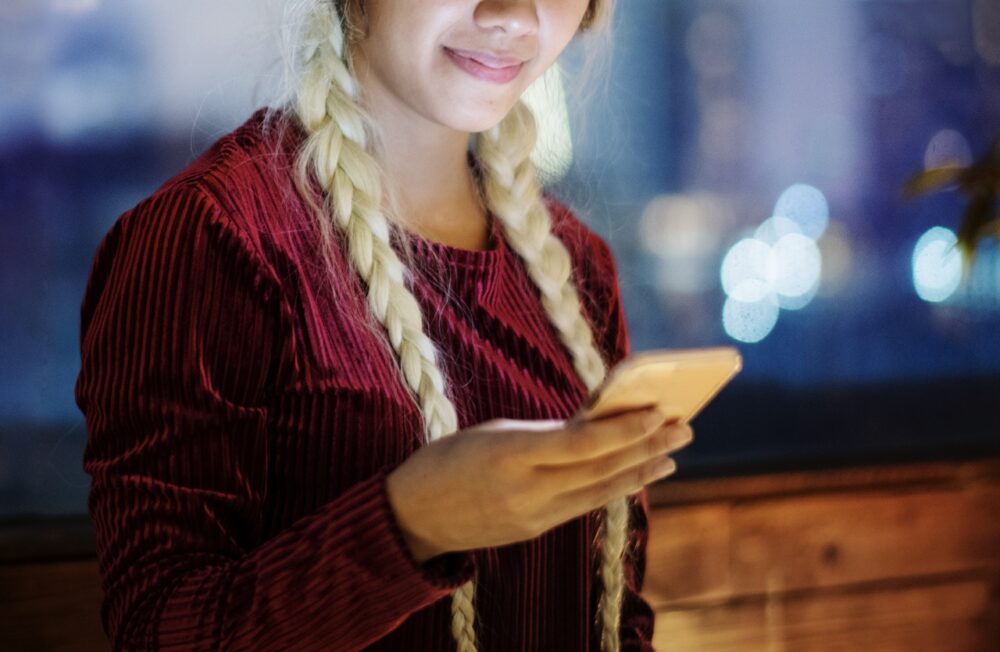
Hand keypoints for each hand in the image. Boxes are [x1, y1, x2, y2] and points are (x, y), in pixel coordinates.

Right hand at [385, 406, 692, 562]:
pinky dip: (612, 488)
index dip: (624, 430)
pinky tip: (634, 475)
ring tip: (671, 455)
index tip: (658, 412)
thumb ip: (544, 434)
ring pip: (599, 492)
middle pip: (600, 469)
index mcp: (508, 453)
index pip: (580, 443)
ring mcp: (532, 516)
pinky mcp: (534, 531)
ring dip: (639, 471)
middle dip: (646, 447)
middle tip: (683, 428)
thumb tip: (598, 426)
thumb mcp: (492, 433)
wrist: (412, 516)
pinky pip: (583, 506)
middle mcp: (525, 490)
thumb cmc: (448, 460)